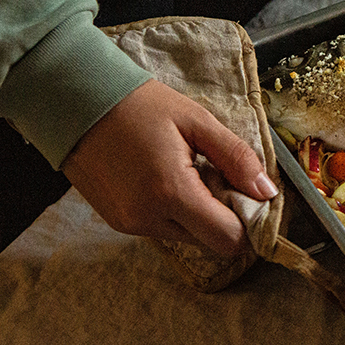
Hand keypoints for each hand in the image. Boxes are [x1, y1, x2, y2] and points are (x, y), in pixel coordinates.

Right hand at [63, 79, 277, 255]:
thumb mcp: (197, 121)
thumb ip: (236, 157)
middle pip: (210, 242)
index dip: (247, 222)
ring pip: (189, 237)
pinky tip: (167, 179)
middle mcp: (148, 218)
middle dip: (225, 217)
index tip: (249, 195)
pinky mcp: (119, 223)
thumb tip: (267, 192)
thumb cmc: (140, 106)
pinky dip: (176, 212)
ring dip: (200, 214)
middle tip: (217, 177)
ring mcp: (130, 224)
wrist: (77, 101)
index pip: (227, 239)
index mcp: (171, 192)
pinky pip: (164, 229)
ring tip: (188, 173)